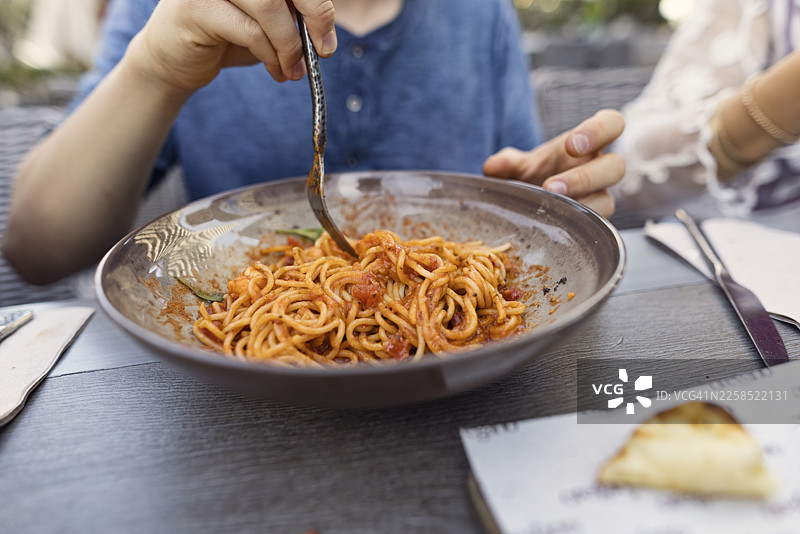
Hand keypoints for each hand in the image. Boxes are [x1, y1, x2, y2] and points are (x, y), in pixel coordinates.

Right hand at [127, 0, 336, 91]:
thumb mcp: (267, 23)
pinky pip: (251, 31)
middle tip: (323, 50)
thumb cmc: (225, 37)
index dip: (318, 4)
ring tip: (294, 70)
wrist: (173, 60)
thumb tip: (325, 26)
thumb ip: (292, 15)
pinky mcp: (195, 7)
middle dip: (314, 15)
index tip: (327, 37)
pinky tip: (276, 71)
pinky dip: (271, 55)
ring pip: (270, 6)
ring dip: (290, 45)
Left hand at [483, 109, 625, 217]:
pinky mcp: (594, 224)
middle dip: (584, 176)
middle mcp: (600, 169)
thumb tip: (493, 166)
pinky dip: (575, 228)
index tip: (571, 145)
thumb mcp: (518, 165)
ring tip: (550, 208)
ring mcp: (600, 197)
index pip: (612, 124)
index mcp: (588, 144)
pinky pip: (595, 227)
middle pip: (616, 166)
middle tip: (551, 186)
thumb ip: (508, 162)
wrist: (529, 202)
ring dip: (580, 205)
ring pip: (608, 200)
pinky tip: (554, 228)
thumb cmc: (532, 175)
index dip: (599, 131)